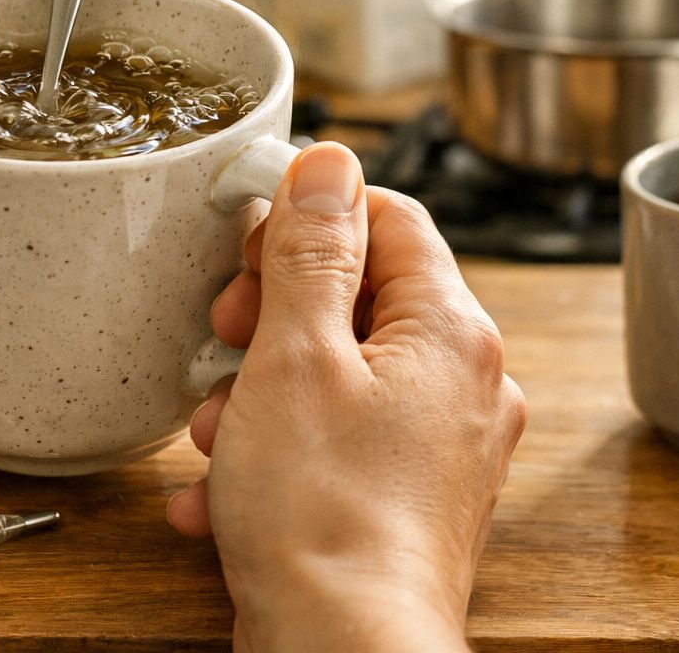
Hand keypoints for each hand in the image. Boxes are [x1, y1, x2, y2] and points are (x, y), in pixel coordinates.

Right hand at [166, 143, 526, 651]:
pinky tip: (217, 492)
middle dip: (272, 316)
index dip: (310, 216)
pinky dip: (275, 454)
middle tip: (224, 337)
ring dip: (259, 392)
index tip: (248, 233)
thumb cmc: (324, 516)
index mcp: (451, 334)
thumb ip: (313, 251)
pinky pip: (333, 445)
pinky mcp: (403, 503)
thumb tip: (331, 163)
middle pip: (358, 299)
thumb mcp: (297, 357)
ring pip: (336, 376)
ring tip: (217, 435)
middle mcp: (461, 386)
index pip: (389, 219)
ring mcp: (436, 450)